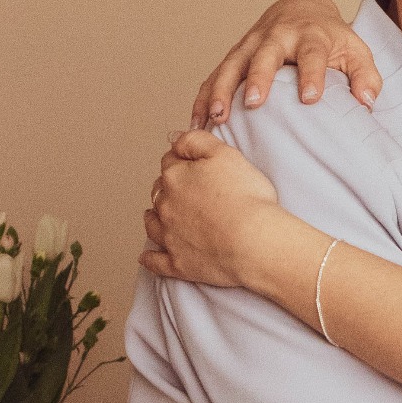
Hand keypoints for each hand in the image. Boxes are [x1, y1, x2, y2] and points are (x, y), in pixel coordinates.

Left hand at [140, 128, 283, 286]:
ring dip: (154, 218)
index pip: (170, 162)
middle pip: (160, 192)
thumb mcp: (225, 154)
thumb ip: (196, 141)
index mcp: (176, 177)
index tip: (189, 163)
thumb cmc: (246, 198)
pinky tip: (146, 257)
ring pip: (153, 223)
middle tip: (183, 190)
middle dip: (168, 188)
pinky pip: (156, 262)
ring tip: (158, 217)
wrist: (255, 242)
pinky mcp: (178, 263)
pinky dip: (150, 258)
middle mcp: (166, 206)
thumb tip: (175, 139)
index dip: (180, 160)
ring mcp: (170, 237)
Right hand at [191, 0, 382, 127]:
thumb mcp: (356, 52)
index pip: (312, 53)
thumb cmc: (332, 40)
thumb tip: (366, 101)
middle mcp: (278, 37)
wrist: (302, 10)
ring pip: (233, 64)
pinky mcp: (236, 55)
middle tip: (255, 103)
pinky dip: (205, 96)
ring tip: (217, 117)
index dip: (311, 74)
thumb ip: (365, 76)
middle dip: (259, 78)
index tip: (311, 98)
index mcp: (311, 36)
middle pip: (266, 55)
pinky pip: (216, 75)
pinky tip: (198, 120)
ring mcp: (252, 44)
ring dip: (223, 89)